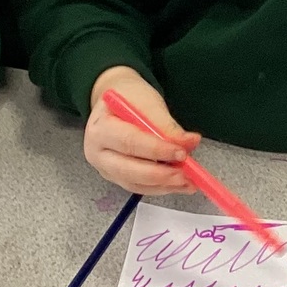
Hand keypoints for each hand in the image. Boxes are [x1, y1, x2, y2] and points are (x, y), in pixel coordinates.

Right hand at [85, 66, 198, 194]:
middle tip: (186, 175)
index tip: (182, 152)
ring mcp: (105, 168)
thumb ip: (167, 125)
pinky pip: (140, 187)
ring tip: (189, 181)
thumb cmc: (130, 99)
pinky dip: (161, 188)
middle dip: (160, 175)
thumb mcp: (148, 103)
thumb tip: (189, 143)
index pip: (129, 142)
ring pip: (135, 183)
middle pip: (128, 170)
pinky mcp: (117, 178)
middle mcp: (97, 152)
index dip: (157, 150)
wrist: (118, 102)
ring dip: (164, 185)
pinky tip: (180, 184)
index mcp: (100, 128)